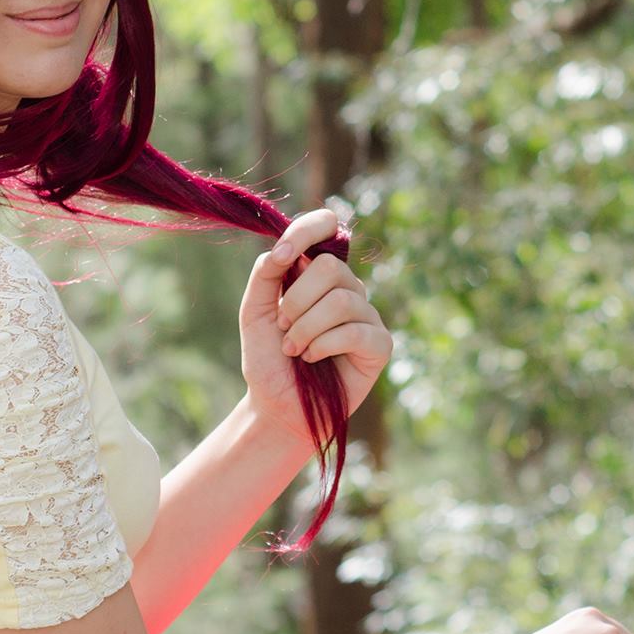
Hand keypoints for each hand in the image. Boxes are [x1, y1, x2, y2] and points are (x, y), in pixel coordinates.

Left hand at [237, 208, 392, 445]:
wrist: (277, 406)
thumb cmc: (268, 359)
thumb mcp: (255, 311)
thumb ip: (266, 274)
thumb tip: (284, 249)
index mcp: (317, 274)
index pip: (327, 227)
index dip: (307, 231)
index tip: (281, 255)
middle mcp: (347, 289)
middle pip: (330, 268)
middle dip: (296, 301)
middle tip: (283, 328)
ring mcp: (367, 316)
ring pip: (342, 301)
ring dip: (307, 329)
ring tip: (295, 350)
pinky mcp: (379, 345)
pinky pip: (356, 331)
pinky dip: (325, 346)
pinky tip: (314, 359)